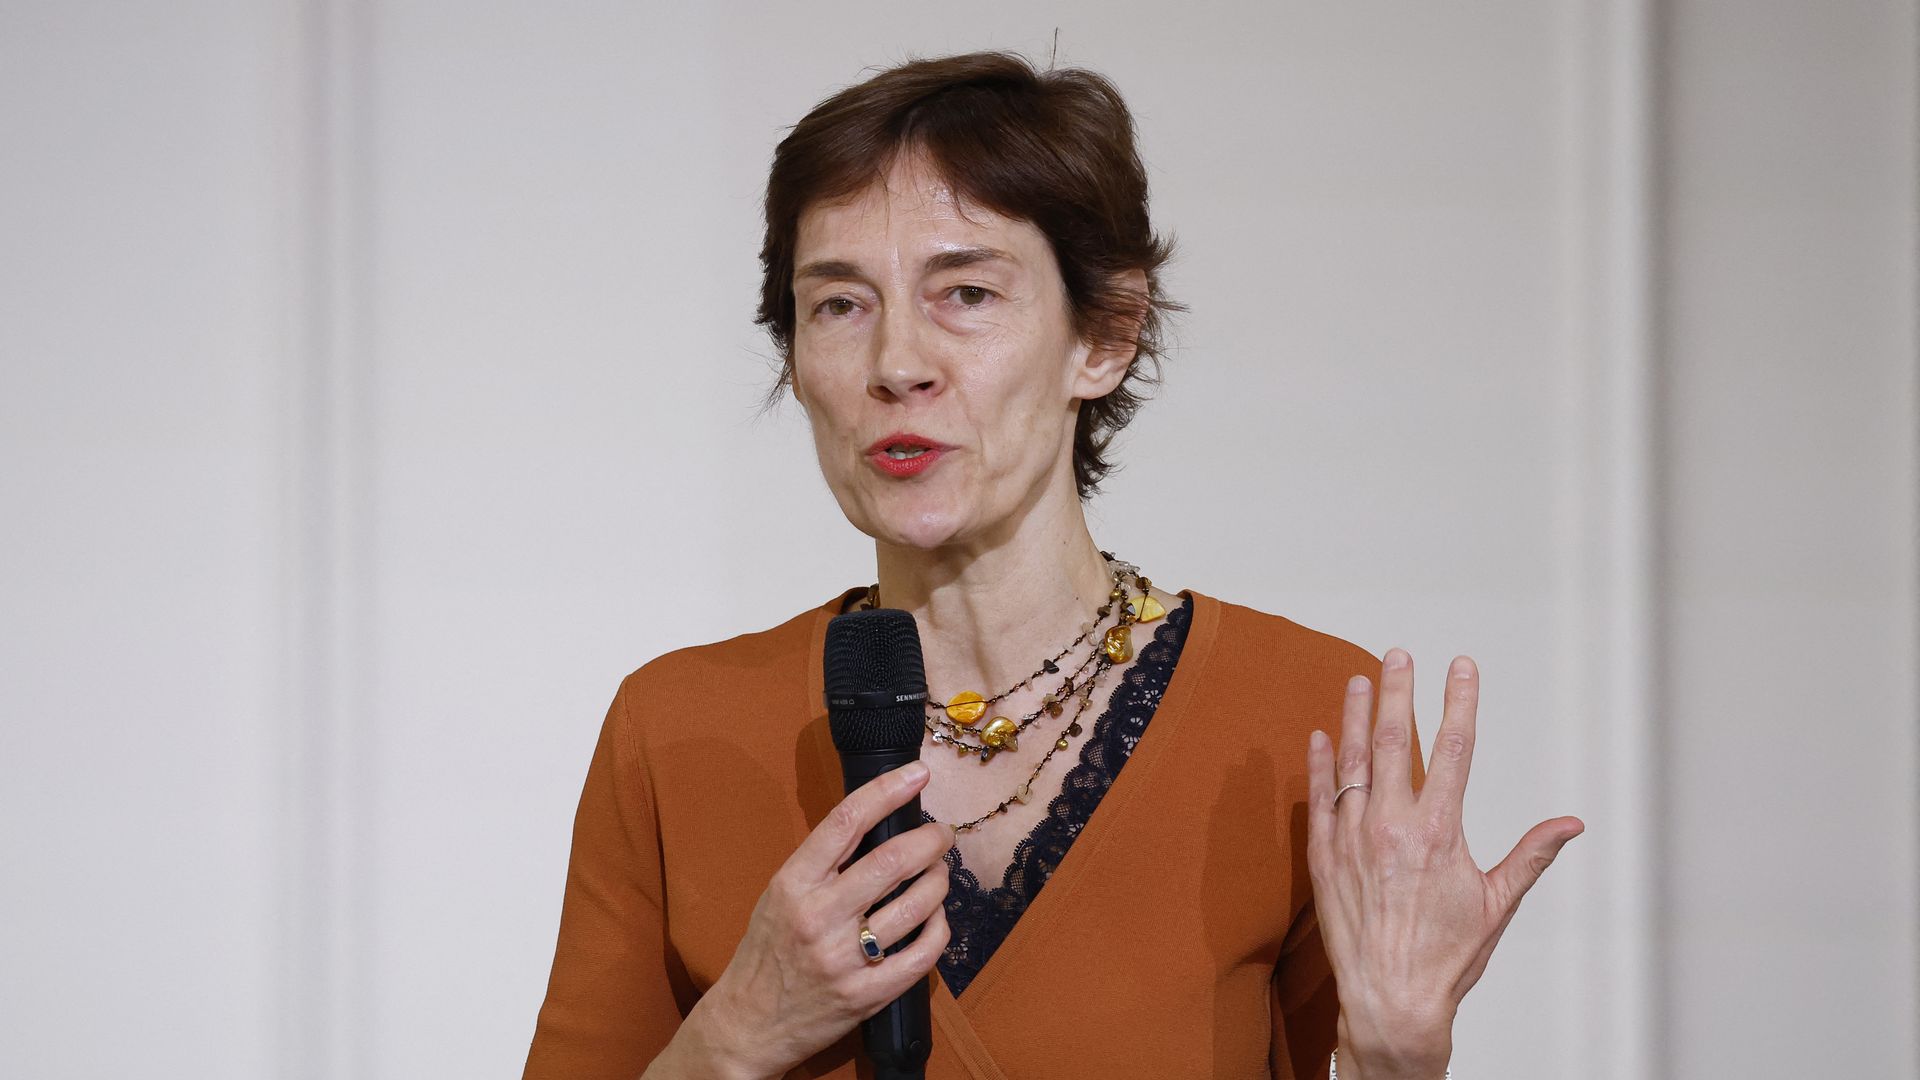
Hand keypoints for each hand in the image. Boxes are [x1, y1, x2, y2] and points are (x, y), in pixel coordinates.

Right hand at [692, 761, 953, 1079]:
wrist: (748, 1024)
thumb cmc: (767, 951)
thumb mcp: (780, 895)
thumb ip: (823, 864)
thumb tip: (880, 823)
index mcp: (793, 883)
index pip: (846, 821)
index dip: (887, 790)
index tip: (917, 773)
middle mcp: (818, 916)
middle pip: (892, 861)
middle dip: (931, 840)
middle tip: (942, 835)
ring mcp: (843, 958)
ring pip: (917, 905)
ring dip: (939, 881)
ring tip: (938, 875)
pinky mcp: (866, 995)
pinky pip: (923, 954)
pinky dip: (939, 928)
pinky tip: (936, 919)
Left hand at [1305, 651, 1583, 1079]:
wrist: (1392, 1001)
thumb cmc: (1448, 957)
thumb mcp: (1498, 904)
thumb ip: (1531, 854)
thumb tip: (1571, 824)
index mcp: (1439, 832)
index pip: (1454, 748)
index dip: (1458, 701)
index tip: (1461, 667)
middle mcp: (1392, 827)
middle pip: (1395, 741)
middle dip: (1397, 692)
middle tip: (1397, 655)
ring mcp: (1352, 839)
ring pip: (1351, 762)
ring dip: (1355, 717)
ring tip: (1359, 680)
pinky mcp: (1324, 858)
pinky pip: (1318, 800)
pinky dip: (1318, 765)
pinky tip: (1321, 736)